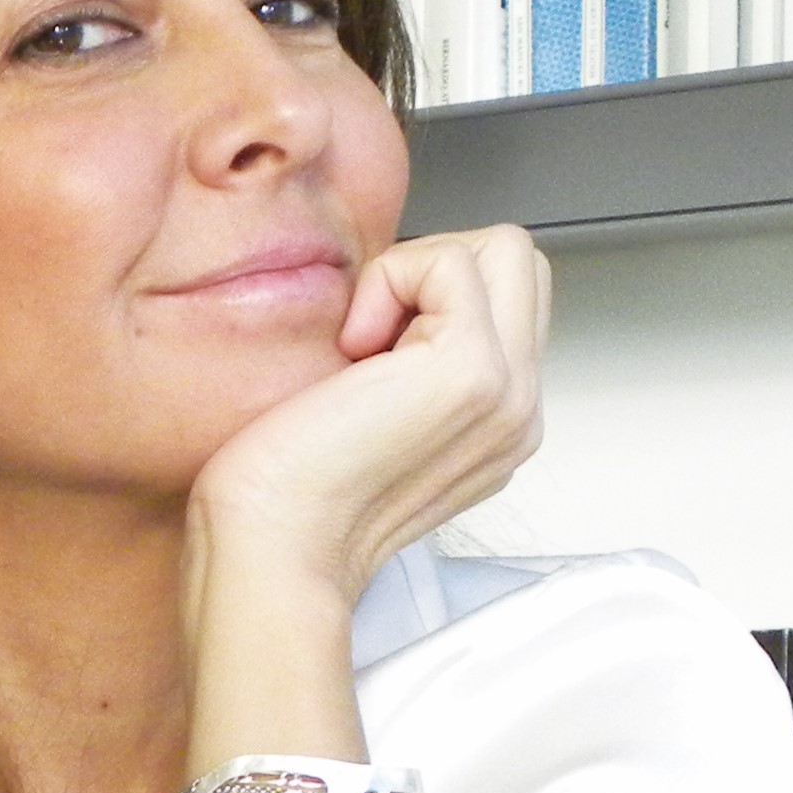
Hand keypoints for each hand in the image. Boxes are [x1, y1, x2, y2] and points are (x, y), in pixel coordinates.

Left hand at [187, 223, 550, 606]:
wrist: (273, 543)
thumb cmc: (292, 490)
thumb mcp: (379, 413)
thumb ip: (418, 361)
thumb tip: (402, 299)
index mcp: (499, 421)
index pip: (509, 297)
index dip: (433, 293)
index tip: (371, 351)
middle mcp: (518, 408)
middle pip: (519, 263)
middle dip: (437, 268)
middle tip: (374, 336)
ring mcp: (507, 390)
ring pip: (503, 249)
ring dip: (417, 272)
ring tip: (368, 345)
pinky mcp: (473, 368)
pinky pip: (450, 260)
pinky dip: (390, 280)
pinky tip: (354, 347)